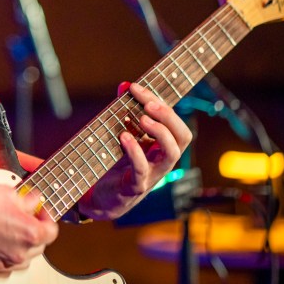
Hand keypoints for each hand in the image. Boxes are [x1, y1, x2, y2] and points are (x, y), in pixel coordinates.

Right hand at [0, 173, 58, 279]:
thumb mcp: (10, 192)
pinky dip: (6, 259)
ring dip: (23, 248)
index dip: (47, 218)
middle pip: (39, 248)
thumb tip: (35, 203)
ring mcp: (1, 264)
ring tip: (12, 232)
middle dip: (36, 232)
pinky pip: (4, 269)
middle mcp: (17, 253)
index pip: (52, 232)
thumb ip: (29, 201)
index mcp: (29, 234)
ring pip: (23, 261)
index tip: (40, 212)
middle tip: (26, 218)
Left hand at [77, 81, 192, 220]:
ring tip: (141, 118)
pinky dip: (134, 151)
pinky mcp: (135, 187)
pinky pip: (142, 170)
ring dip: (160, 132)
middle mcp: (162, 160)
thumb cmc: (115, 164)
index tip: (137, 87)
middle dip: (168, 116)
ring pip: (171, 153)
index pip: (174, 122)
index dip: (161, 102)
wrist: (100, 198)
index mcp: (162, 146)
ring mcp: (152, 175)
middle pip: (182, 136)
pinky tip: (124, 137)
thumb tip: (125, 85)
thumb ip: (124, 110)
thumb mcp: (120, 134)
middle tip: (147, 104)